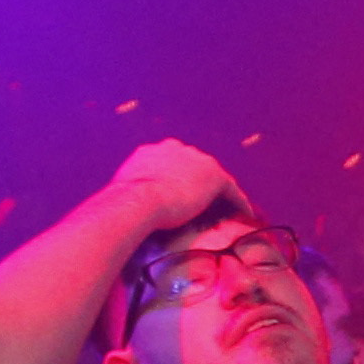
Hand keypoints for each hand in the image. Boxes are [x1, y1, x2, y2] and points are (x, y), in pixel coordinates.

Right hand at [107, 140, 248, 234]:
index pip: (172, 163)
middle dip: (201, 182)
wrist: (139, 199)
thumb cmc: (124, 204)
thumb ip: (130, 194)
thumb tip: (118, 210)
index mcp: (152, 152)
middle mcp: (175, 149)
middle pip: (195, 166)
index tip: (181, 194)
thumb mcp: (123, 194)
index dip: (179, 179)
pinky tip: (245, 215)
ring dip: (222, 193)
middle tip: (208, 202)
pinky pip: (231, 190)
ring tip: (230, 208)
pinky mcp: (214, 176)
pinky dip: (238, 202)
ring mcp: (197, 160)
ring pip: (215, 177)